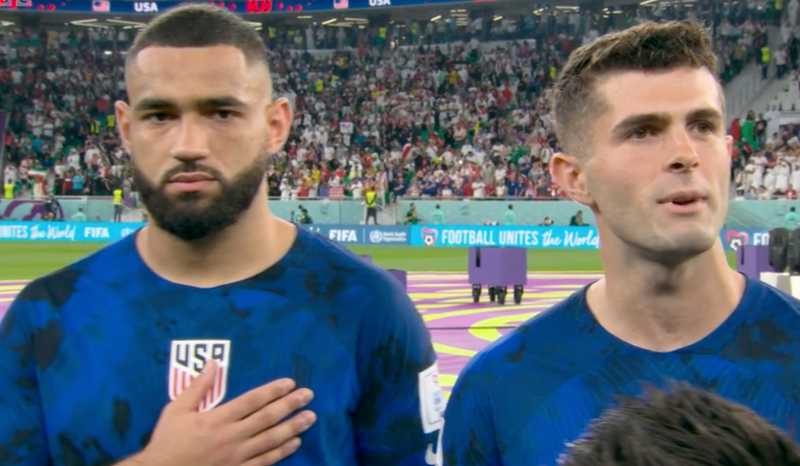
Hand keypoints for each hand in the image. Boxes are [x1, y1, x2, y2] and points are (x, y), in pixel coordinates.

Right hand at [141, 360, 316, 465]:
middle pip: (267, 418)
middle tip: (308, 395)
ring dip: (292, 427)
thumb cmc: (167, 441)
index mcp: (217, 419)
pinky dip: (281, 452)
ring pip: (270, 440)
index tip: (290, 383)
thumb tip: (212, 363)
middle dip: (290, 405)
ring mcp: (236, 456)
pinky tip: (294, 443)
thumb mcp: (176, 410)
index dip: (273, 390)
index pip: (252, 401)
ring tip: (309, 417)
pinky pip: (264, 462)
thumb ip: (197, 387)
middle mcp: (231, 436)